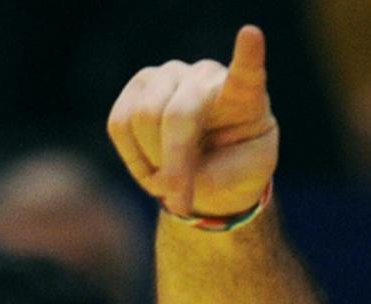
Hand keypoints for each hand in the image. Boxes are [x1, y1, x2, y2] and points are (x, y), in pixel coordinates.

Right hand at [107, 25, 277, 217]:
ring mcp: (168, 75)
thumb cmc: (237, 167)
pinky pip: (119, 125)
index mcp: (244, 96)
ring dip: (154, 165)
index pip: (247, 73)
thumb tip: (168, 176)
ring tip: (174, 180)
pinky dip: (133, 158)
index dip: (248, 56)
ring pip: (142, 119)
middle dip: (175, 166)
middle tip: (181, 201)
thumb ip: (213, 173)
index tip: (251, 35)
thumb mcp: (243, 178)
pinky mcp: (138, 87)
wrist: (213, 168)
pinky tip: (154, 168)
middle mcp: (205, 75)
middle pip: (176, 116)